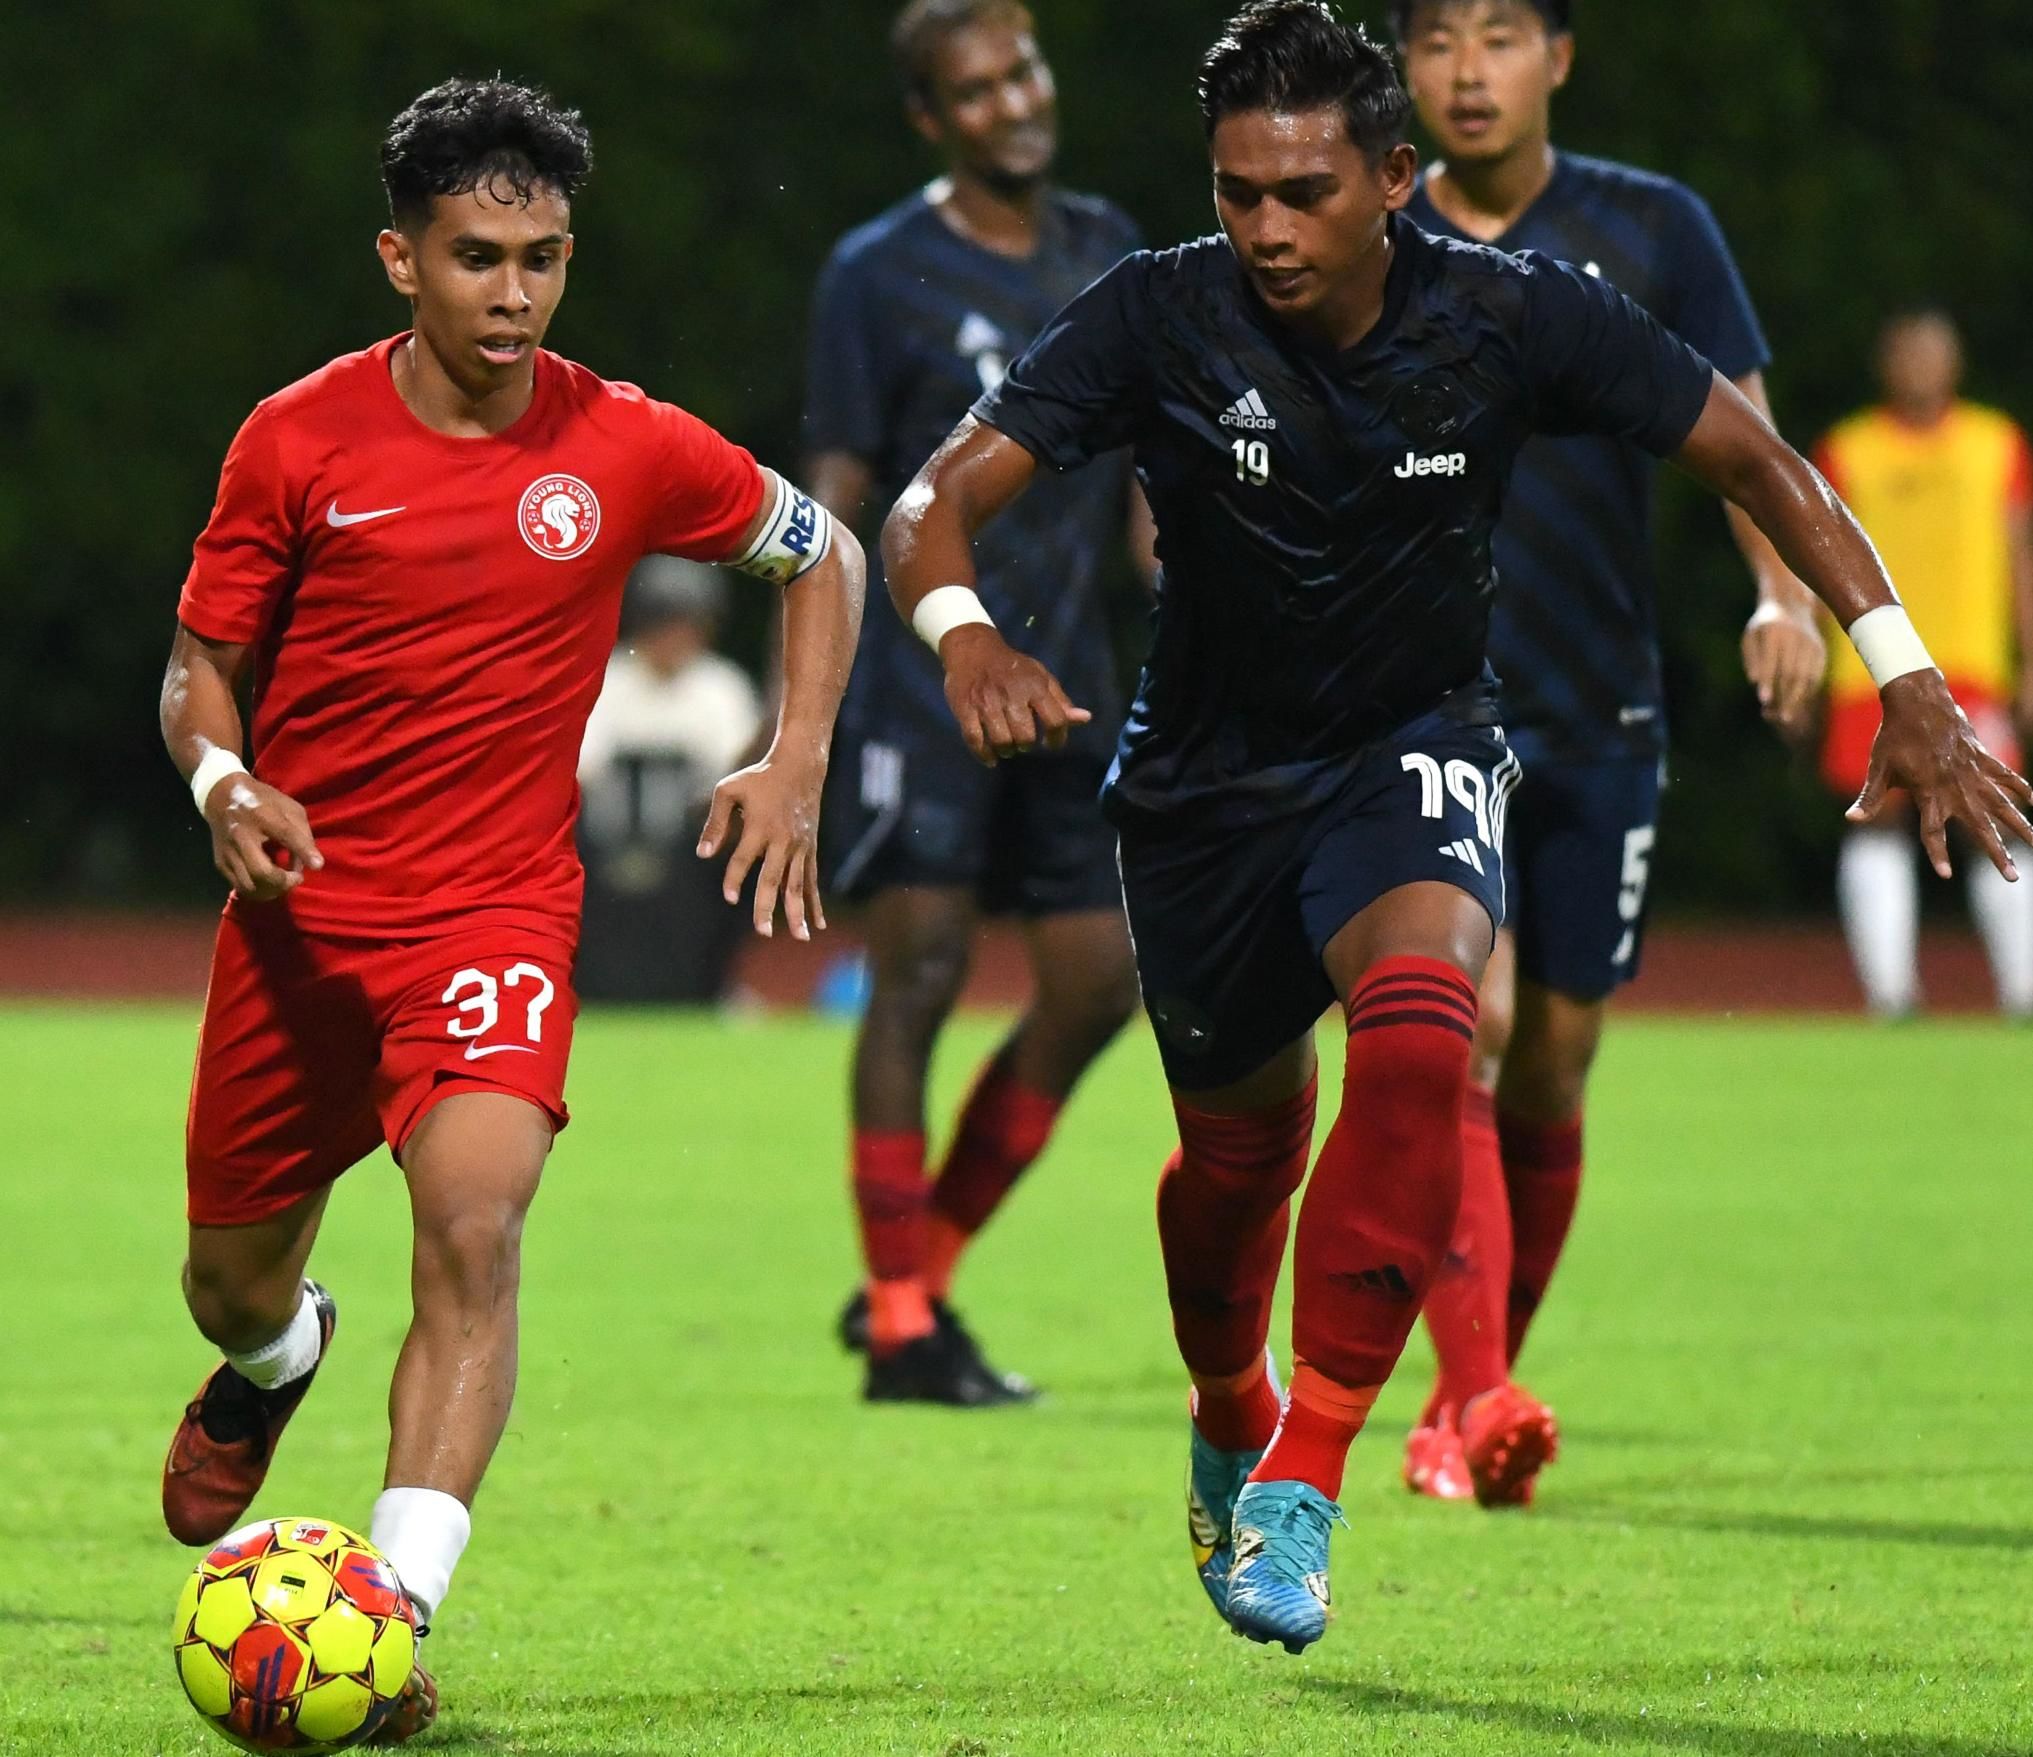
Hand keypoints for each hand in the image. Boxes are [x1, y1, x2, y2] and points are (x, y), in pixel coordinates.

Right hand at [205, 772, 321, 901]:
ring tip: (283, 883)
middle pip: (261, 871)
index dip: (303, 851)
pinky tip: (269, 882)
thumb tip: (308, 864)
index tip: (318, 865)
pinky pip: (240, 886)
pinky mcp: (220, 862)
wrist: (222, 797)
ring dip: (271, 891)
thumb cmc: (263, 801)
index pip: (285, 834)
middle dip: (283, 883)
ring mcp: (227, 851)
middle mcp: (241, 835)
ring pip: (249, 886)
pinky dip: (258, 890)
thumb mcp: (289, 808)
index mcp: (262, 814)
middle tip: (296, 878)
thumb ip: (302, 834)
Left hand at [696, 747, 827, 939]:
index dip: (735, 879)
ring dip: (798, 912)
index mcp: (760, 826)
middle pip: (773, 878)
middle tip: (762, 931)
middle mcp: (782, 840)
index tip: (730, 897)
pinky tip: (817, 924)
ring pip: (798, 885)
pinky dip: (814, 903)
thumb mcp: (729, 791)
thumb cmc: (759, 778)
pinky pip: (812, 880)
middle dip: (767, 906)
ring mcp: (800, 847)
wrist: (800, 766)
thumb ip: (715, 822)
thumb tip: (702, 854)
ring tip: (801, 938)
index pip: (744, 859)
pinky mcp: (810, 849)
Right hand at [938, 623, 1089, 766]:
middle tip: (1023, 741)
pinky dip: (984, 755)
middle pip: (1026, 736)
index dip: (1057, 738)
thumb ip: (1061, 701)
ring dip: (1007, 750)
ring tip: (1007, 747)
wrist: (973, 649)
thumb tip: (1085, 719)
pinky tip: (990, 758)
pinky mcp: (965, 709)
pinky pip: (975, 740)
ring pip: (1001, 741)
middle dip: (1027, 745)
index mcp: (1035, 687)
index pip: (1055, 720)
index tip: (1051, 743)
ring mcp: (987, 703)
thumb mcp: (1040, 677)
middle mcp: (1012, 695)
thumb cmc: (1012, 667)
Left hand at [1742, 600, 1825, 732]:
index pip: (1771, 660)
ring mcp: (1811, 644)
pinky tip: (1796, 704)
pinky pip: (1815, 675)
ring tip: (1786, 717)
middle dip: (1786, 697)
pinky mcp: (1820, 650)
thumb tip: (1755, 681)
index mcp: (1773, 632)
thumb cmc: (1763, 627)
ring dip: (1797, 699)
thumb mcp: (1750, 637)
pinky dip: (1807, 692)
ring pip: (1807, 676)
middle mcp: (1796, 637)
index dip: (1768, 681)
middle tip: (1780, 718)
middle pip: (1792, 672)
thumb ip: (1751, 658)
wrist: (1791, 605)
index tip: (1763, 700)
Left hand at [1850, 671, 2032, 878]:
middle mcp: (1956, 786)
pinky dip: (2020, 789)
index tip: (1945, 875)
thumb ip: (1870, 797)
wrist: (1918, 700)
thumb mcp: (1878, 768)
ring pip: (2003, 805)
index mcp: (1929, 792)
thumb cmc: (1894, 736)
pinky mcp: (1983, 757)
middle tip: (2013, 878)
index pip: (1932, 831)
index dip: (1937, 853)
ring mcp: (1973, 772)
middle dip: (1998, 853)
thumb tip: (1852, 819)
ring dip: (2021, 826)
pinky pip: (2006, 777)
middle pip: (1981, 827)